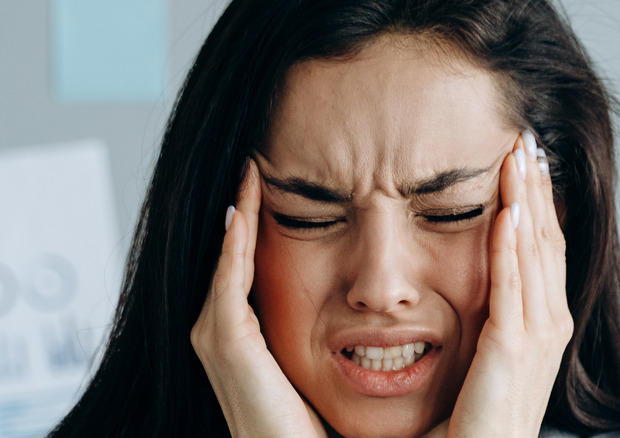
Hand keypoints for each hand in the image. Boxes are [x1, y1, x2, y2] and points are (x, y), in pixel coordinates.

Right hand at [190, 159, 325, 437]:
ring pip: (227, 261)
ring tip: (249, 173)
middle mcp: (222, 333)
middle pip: (231, 256)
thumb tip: (369, 306)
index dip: (257, 226)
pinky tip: (243, 211)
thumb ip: (334, 333)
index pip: (248, 265)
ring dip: (238, 216)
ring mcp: (218, 338)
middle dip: (243, 210)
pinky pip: (229, 284)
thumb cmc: (317, 425)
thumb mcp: (318, 367)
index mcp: (244, 336)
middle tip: (254, 163)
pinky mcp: (228, 347)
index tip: (276, 183)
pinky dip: (234, 247)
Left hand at [446, 132, 572, 436]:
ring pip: (534, 254)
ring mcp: (535, 338)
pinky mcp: (512, 352)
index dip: (537, 200)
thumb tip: (478, 272)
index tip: (525, 158)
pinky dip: (511, 246)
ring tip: (520, 155)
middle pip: (546, 240)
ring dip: (528, 201)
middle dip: (537, 188)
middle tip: (527, 138)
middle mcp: (548, 325)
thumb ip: (491, 312)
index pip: (542, 247)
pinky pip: (512, 287)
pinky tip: (509, 210)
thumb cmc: (476, 415)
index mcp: (543, 323)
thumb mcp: (488, 351)